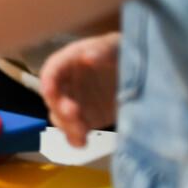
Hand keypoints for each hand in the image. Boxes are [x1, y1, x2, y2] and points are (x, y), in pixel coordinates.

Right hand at [39, 32, 119, 147]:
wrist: (139, 73)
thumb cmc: (122, 52)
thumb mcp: (114, 46)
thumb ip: (102, 50)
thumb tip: (88, 56)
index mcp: (70, 60)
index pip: (52, 69)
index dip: (48, 79)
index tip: (49, 90)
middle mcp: (67, 83)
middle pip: (53, 97)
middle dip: (59, 107)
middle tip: (73, 112)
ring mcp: (75, 103)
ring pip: (60, 118)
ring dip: (67, 126)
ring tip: (82, 133)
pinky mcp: (86, 120)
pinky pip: (74, 133)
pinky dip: (76, 139)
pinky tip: (84, 142)